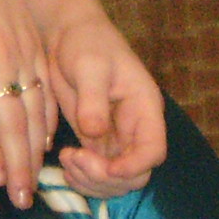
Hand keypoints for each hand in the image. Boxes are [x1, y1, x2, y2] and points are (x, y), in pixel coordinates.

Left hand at [0, 0, 57, 204]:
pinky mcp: (34, 43)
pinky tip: (45, 141)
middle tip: (23, 200)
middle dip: (19, 164)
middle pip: (13, 120)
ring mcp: (22, 50)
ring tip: (35, 181)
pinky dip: (48, 118)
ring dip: (35, 148)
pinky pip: (46, 89)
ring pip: (35, 109)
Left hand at [43, 7, 165, 194]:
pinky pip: (95, 174)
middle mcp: (134, 129)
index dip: (135, 166)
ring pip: (115, 180)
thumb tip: (94, 132)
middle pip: (135, 174)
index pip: (153, 150)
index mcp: (144, 108)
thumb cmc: (86, 43)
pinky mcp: (94, 142)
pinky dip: (81, 178)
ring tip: (67, 160)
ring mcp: (114, 138)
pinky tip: (65, 166)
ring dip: (92, 181)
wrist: (67, 37)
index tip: (108, 168)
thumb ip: (93, 99)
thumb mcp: (90, 66)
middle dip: (107, 178)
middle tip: (76, 159)